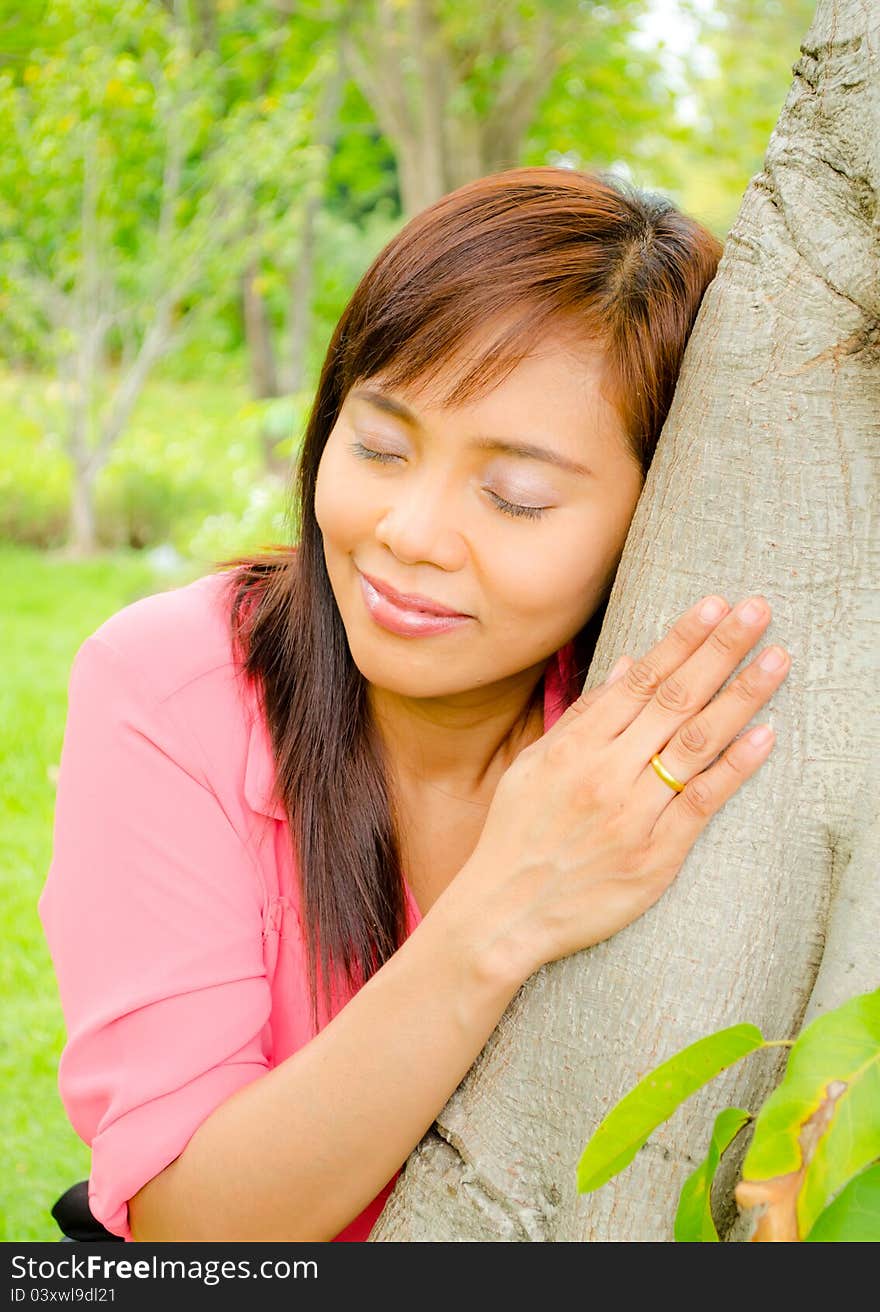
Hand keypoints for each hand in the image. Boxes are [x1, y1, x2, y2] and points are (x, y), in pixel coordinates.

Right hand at [452, 594, 790, 981]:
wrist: (506, 913)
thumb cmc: (518, 835)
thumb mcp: (536, 765)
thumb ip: (586, 716)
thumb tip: (631, 665)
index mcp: (576, 747)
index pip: (641, 679)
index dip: (682, 638)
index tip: (715, 605)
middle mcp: (606, 773)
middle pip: (675, 700)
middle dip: (720, 650)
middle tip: (758, 611)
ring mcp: (634, 815)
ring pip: (695, 744)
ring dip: (740, 697)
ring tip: (776, 659)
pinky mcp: (656, 856)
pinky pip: (702, 803)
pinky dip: (734, 768)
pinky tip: (764, 735)